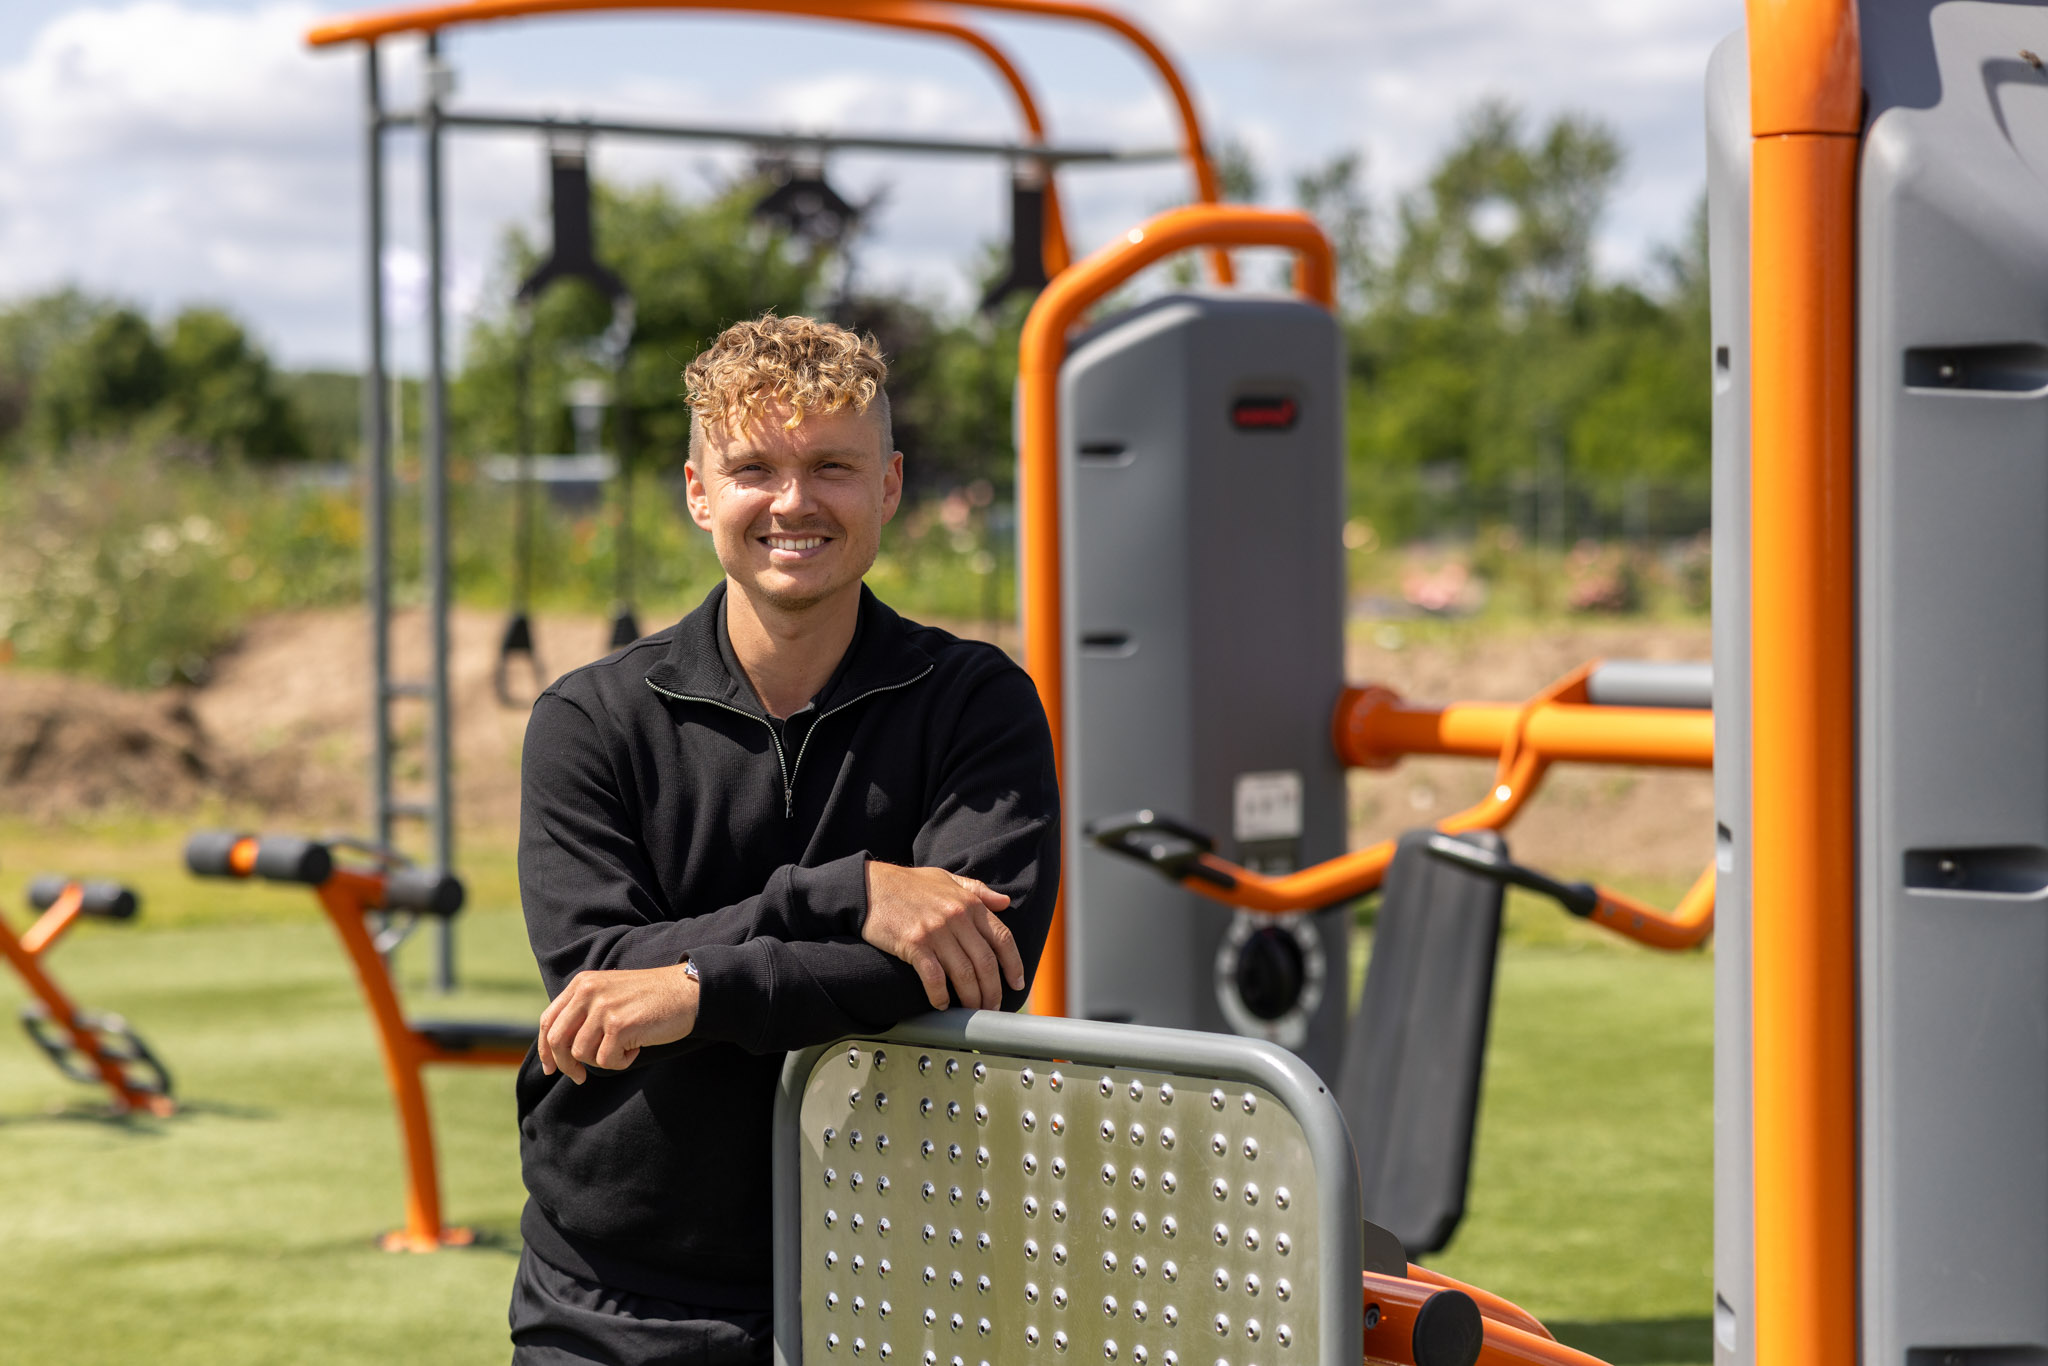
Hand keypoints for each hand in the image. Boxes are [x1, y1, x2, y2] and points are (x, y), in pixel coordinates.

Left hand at [537, 962, 699, 1083]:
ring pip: (582, 1054)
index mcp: (582, 984)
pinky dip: (621, 1062)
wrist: (688, 991)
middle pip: (558, 1041)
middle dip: (566, 1066)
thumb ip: (584, 1012)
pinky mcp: (619, 1025)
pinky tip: (637, 1047)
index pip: (548, 1021)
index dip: (545, 1049)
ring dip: (603, 1060)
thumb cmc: (652, 999)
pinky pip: (606, 1061)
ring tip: (626, 1047)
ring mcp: (603, 1008)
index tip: (551, 1069)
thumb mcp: (609, 995)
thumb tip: (559, 1050)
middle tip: (580, 1077)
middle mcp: (587, 992)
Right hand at [863, 863, 1022, 1010]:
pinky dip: (940, 996)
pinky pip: (934, 978)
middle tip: (992, 1007)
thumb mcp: (948, 879)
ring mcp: (936, 931)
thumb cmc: (910, 884)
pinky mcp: (914, 944)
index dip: (1014, 965)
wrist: (871, 885)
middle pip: (986, 963)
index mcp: (970, 904)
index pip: (1003, 939)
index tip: (1017, 984)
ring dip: (971, 998)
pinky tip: (941, 1005)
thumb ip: (978, 890)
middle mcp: (957, 917)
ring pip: (964, 974)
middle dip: (993, 991)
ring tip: (972, 1011)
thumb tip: (1005, 901)